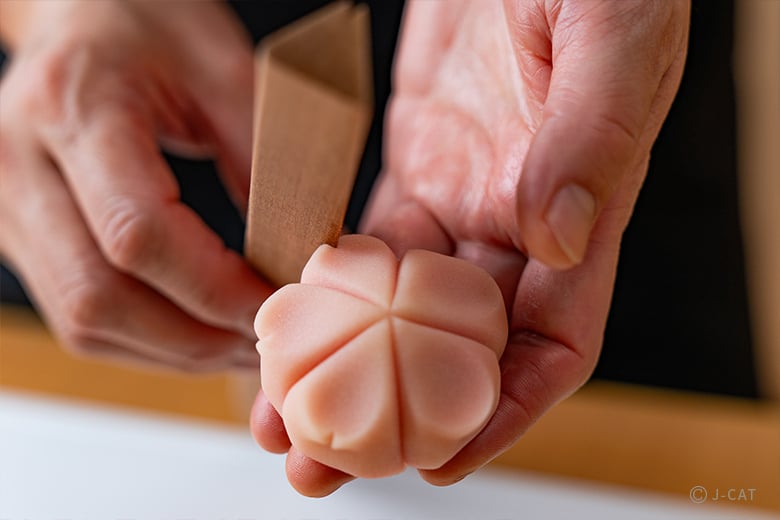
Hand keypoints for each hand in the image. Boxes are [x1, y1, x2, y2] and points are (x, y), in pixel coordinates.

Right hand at [0, 0, 270, 369]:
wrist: (78, 9)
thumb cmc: (150, 20)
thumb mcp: (222, 69)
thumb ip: (260, 160)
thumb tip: (294, 255)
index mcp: (72, 107)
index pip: (138, 233)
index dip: (216, 288)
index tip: (278, 304)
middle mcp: (17, 164)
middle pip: (99, 298)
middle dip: (196, 338)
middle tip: (267, 344)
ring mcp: (6, 204)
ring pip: (83, 320)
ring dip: (172, 350)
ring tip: (240, 346)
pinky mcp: (18, 232)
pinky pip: (76, 313)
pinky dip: (144, 339)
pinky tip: (197, 331)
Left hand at [251, 0, 689, 494]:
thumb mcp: (605, 36)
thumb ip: (591, 136)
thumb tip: (555, 233)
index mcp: (581, 208)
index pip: (551, 343)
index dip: (502, 410)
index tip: (439, 461)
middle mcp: (519, 220)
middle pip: (459, 346)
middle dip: (396, 411)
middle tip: (321, 461)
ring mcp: (463, 195)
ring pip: (401, 308)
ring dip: (346, 365)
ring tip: (277, 413)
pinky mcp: (415, 163)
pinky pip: (368, 243)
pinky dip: (329, 288)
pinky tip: (283, 320)